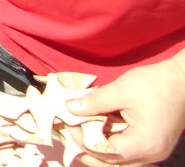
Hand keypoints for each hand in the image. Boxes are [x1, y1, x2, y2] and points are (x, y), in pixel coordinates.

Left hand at [66, 56, 184, 165]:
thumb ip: (94, 102)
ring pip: (121, 160)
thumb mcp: (120, 90)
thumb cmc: (155, 84)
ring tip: (78, 135)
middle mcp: (151, 155)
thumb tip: (69, 109)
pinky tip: (97, 132)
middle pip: (113, 162)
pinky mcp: (154, 144)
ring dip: (99, 149)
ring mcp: (154, 152)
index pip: (105, 152)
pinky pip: (129, 152)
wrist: (183, 80)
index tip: (66, 127)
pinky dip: (112, 144)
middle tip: (67, 136)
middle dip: (88, 149)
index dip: (82, 141)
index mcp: (144, 144)